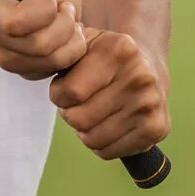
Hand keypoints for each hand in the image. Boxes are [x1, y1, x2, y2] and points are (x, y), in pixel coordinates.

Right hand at [0, 0, 88, 79]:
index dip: (43, 9)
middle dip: (62, 24)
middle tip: (66, 7)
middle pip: (33, 43)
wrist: (52, 11)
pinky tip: (68, 36)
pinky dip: (70, 52)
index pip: (14, 21)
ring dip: (69, 36)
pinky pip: (49, 69)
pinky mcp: (14, 68)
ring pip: (43, 58)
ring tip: (70, 19)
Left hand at [49, 27, 170, 158]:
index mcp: (120, 49)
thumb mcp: (82, 43)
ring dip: (85, 130)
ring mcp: (151, 104)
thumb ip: (59, 50)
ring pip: (91, 139)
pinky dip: (102, 143)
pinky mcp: (157, 128)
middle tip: (82, 102)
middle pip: (79, 119)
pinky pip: (107, 152)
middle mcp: (140, 75)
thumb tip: (37, 58)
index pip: (69, 93)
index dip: (59, 94)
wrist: (147, 69)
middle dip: (71, 113)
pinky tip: (111, 124)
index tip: (66, 85)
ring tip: (96, 112)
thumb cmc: (102, 60)